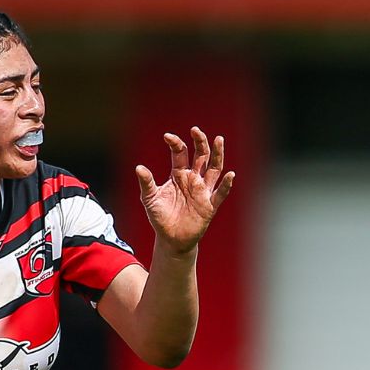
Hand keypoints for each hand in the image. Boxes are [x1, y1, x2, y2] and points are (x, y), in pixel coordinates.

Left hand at [135, 127, 235, 253]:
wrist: (171, 239)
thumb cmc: (160, 217)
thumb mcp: (149, 199)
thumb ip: (146, 183)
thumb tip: (139, 167)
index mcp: (178, 174)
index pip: (180, 153)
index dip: (176, 143)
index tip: (167, 137)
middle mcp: (193, 179)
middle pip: (201, 156)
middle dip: (200, 142)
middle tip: (196, 130)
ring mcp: (203, 191)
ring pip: (214, 169)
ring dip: (217, 155)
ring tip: (218, 139)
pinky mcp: (210, 206)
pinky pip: (220, 193)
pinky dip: (226, 185)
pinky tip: (230, 175)